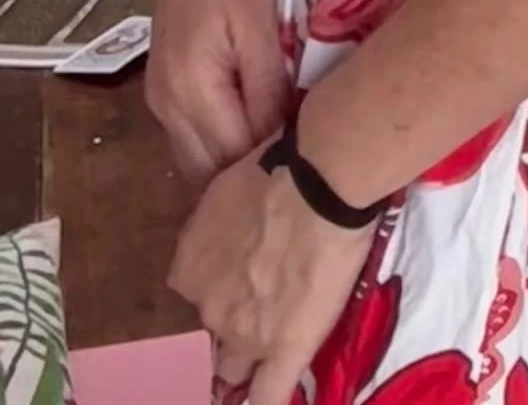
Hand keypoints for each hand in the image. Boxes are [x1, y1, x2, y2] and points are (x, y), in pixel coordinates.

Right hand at [147, 0, 289, 185]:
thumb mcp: (259, 26)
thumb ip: (267, 88)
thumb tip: (281, 140)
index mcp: (189, 90)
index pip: (231, 160)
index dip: (272, 168)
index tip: (315, 166)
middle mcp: (165, 105)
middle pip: (206, 172)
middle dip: (249, 178)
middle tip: (305, 170)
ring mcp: (159, 97)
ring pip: (195, 157)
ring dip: (233, 165)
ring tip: (286, 156)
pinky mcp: (163, 84)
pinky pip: (190, 134)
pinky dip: (220, 142)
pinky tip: (257, 132)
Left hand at [167, 148, 373, 404]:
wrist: (318, 183)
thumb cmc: (279, 165)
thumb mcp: (230, 189)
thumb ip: (227, 221)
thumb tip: (243, 215)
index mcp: (189, 267)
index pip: (199, 291)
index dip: (222, 288)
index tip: (241, 280)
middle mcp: (207, 306)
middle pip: (214, 330)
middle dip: (232, 326)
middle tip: (259, 312)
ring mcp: (244, 334)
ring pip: (234, 369)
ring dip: (244, 369)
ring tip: (257, 369)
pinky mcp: (285, 349)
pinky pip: (268, 396)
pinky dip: (263, 403)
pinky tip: (262, 404)